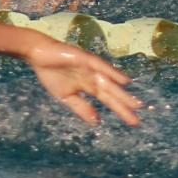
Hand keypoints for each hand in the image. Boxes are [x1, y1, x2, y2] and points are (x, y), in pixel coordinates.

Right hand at [27, 41, 142, 127]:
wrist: (38, 55)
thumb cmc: (51, 73)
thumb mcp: (66, 96)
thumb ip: (81, 108)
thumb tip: (97, 123)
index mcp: (89, 86)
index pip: (108, 100)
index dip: (121, 110)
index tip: (134, 122)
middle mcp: (94, 77)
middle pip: (112, 94)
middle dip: (125, 106)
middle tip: (138, 120)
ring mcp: (91, 68)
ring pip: (110, 83)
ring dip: (122, 93)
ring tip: (137, 105)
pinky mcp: (86, 59)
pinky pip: (101, 67)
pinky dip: (113, 74)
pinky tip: (125, 81)